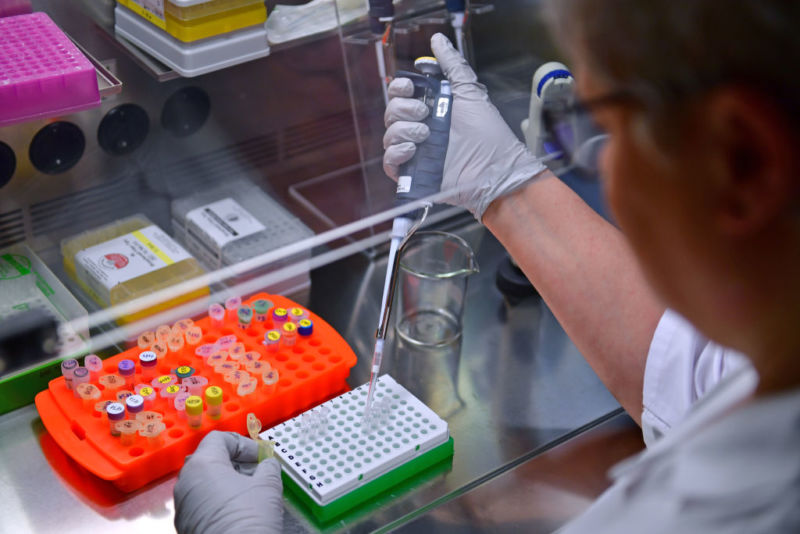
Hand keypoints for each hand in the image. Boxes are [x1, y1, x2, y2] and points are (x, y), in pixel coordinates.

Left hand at [174, 431, 282, 533]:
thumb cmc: (250, 517)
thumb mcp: (268, 485)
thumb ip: (268, 467)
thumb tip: (267, 465)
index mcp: (202, 465)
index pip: (219, 439)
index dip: (244, 443)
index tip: (261, 456)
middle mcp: (186, 483)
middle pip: (210, 460)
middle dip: (236, 463)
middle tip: (258, 473)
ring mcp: (183, 507)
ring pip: (205, 483)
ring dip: (228, 482)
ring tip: (251, 494)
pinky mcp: (186, 527)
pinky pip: (202, 504)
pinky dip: (219, 501)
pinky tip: (239, 512)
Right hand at [383, 33, 546, 220]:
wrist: (496, 169)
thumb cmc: (488, 133)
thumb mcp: (470, 92)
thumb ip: (452, 65)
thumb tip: (437, 40)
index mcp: (432, 109)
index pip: (401, 94)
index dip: (400, 88)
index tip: (410, 87)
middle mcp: (421, 128)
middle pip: (392, 112)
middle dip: (404, 108)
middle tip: (425, 113)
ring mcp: (417, 152)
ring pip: (389, 134)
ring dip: (403, 130)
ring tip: (426, 134)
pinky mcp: (414, 173)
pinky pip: (390, 161)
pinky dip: (396, 153)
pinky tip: (414, 150)